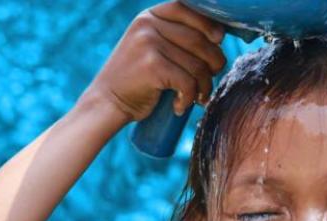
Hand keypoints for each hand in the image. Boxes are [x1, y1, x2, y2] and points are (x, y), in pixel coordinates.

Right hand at [79, 1, 226, 123]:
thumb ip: (174, 35)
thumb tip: (219, 34)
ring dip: (205, 86)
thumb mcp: (150, 46)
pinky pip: (188, 82)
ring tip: (199, 97)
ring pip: (197, 65)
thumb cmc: (135, 79)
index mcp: (148, 16)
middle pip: (199, 40)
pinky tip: (181, 106)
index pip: (187, 8)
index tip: (219, 39)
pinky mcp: (152, 66)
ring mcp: (148, 44)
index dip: (208, 23)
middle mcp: (148, 25)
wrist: (107, 102)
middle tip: (210, 79)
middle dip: (214, 63)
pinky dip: (189, 98)